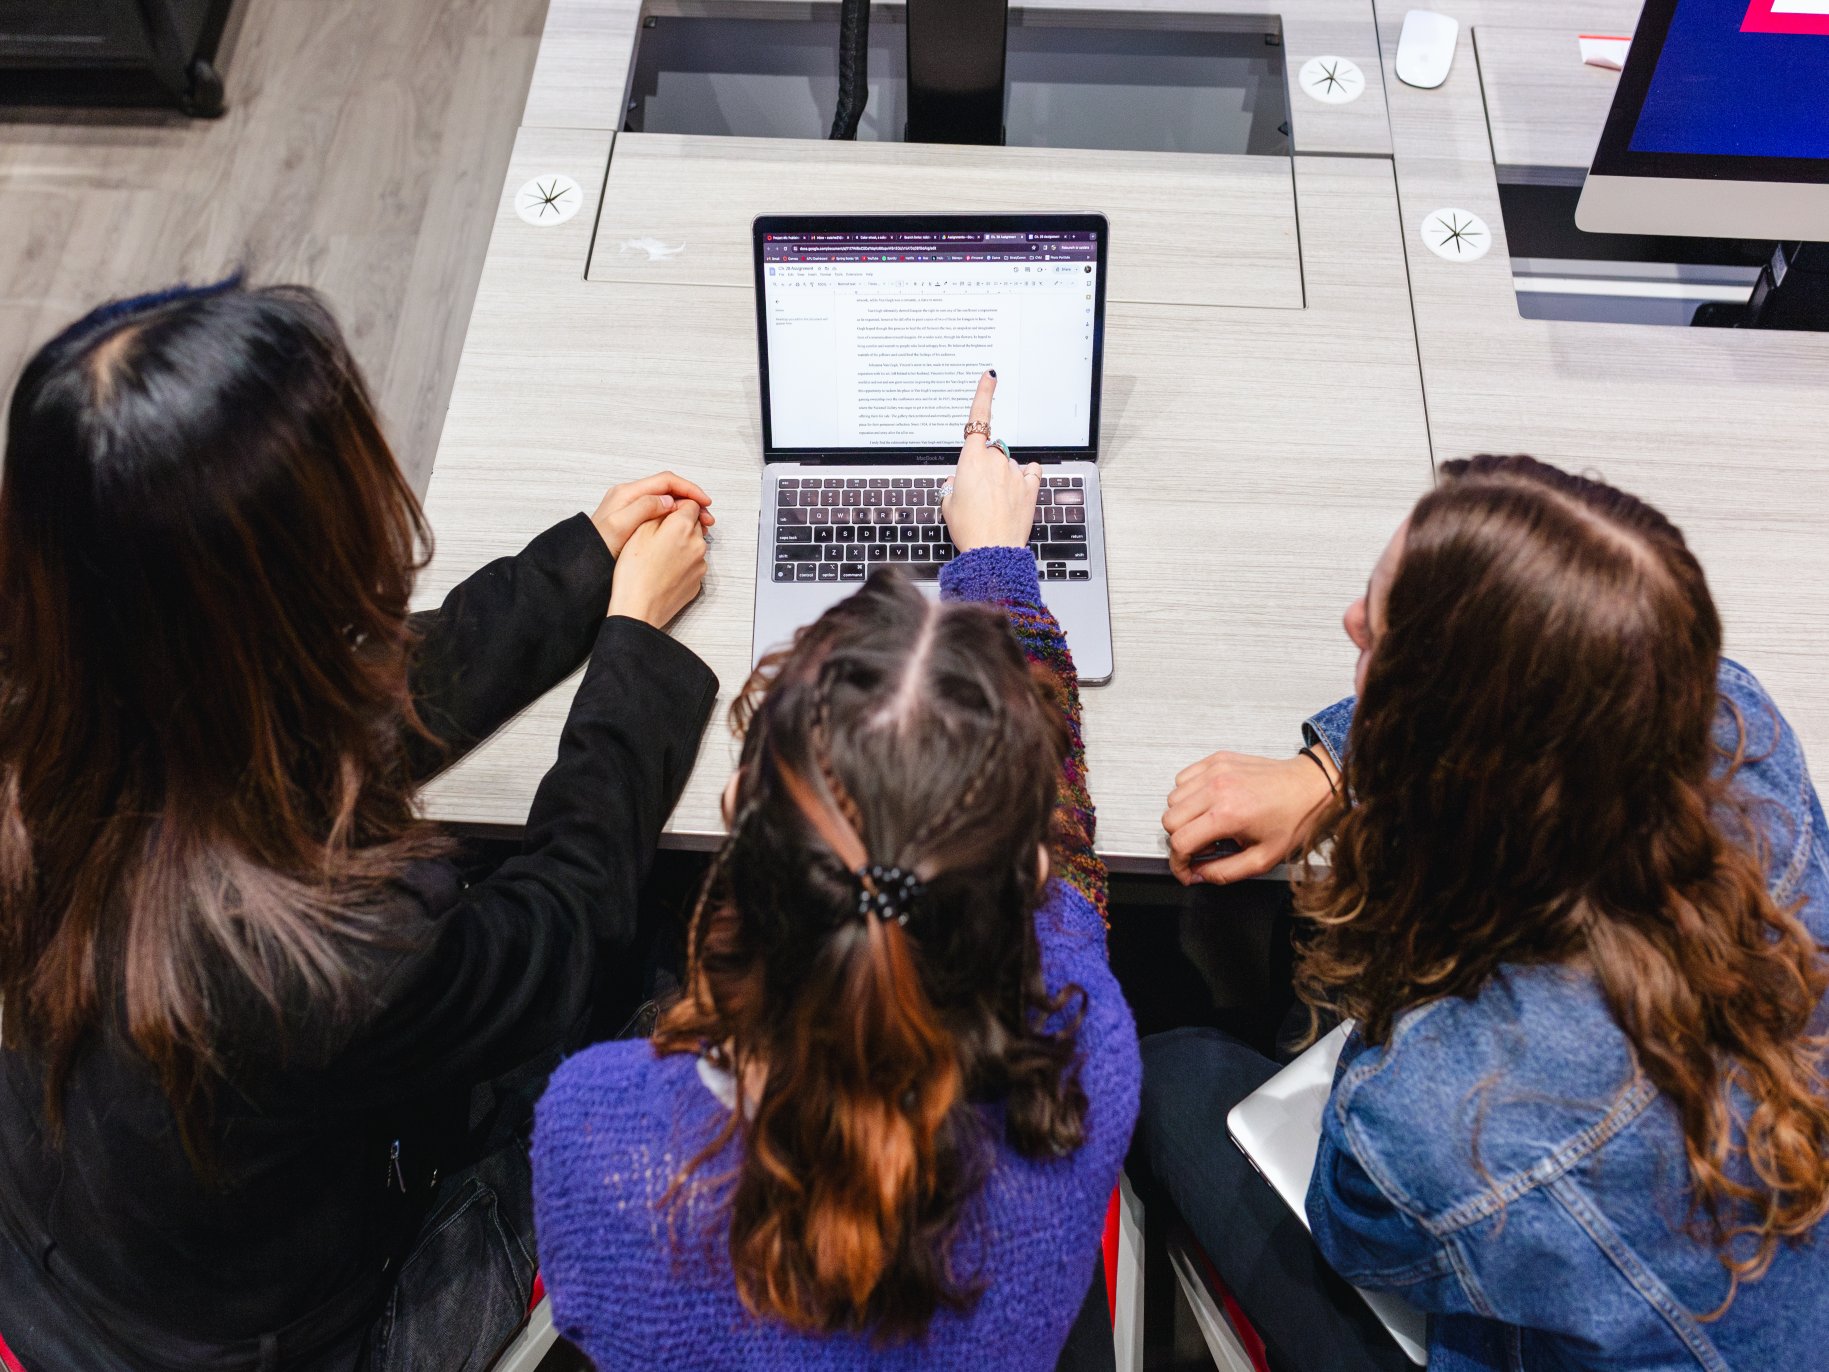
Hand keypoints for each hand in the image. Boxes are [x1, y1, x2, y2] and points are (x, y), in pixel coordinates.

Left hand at [591, 472, 714, 557]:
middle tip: (707, 518)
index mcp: (628, 493)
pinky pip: (661, 513)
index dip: (689, 489)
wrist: (583, 562)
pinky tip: (683, 532)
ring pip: (667, 501)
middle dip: (691, 500)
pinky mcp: (634, 520)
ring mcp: (632, 508)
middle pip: (669, 490)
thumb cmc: (597, 546)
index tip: (705, 502)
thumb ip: (644, 508)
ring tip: (700, 526)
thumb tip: (668, 500)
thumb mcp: (620, 526)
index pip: (667, 481)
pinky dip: (676, 519)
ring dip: (686, 511)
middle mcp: (630, 496)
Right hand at [606, 500, 707, 627]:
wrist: (639, 609)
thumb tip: (670, 505)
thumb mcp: (639, 531)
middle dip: (680, 525)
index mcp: (683, 527)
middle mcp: (697, 544)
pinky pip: (693, 564)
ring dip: (682, 545)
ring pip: (695, 545)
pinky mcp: (698, 582)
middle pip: (695, 524)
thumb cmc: (634, 573)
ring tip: (659, 556)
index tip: (666, 512)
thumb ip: (659, 512)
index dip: (677, 505)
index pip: (691, 503)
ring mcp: (700, 565)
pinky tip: (664, 570)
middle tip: (658, 535)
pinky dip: (682, 563)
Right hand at [941, 371, 1041, 551]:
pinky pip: (1029, 472)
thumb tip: (957, 480)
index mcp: (971, 459)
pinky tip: (1016, 493)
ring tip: (996, 504)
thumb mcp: (948, 505)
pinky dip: (1023, 478)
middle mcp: (995, 460)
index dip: (984, 394)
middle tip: (978, 493)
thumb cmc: (969, 528)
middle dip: (985, 465)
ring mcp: (1015, 472)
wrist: (991, 550)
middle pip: (991, 450)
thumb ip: (952, 485)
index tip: (990, 377)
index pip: (979, 418)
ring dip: (1003, 477)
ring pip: (1008, 464)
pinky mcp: (1031, 487)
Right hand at [1162, 751, 1336, 885]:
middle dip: (1180, 840)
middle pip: (1169, 819)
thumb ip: (1225, 872)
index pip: (1179, 842)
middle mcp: (1216, 788)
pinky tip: (1207, 804)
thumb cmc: (1293, 819)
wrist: (1311, 786)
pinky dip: (1187, 794)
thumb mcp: (1263, 859)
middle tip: (1204, 847)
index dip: (1178, 863)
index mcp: (1227, 814)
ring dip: (1183, 817)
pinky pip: (1183, 778)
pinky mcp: (1217, 759)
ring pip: (1172, 799)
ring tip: (1208, 825)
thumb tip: (1198, 874)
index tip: (1188, 870)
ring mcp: (1215, 770)